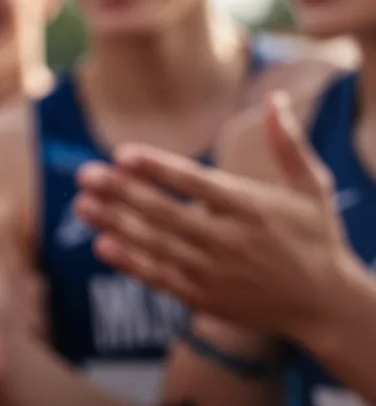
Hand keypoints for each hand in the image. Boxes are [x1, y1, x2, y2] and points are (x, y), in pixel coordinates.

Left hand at [73, 91, 358, 340]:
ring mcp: (214, 273)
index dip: (158, 169)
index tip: (122, 153)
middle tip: (84, 174)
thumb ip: (288, 145)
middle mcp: (230, 241)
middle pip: (167, 215)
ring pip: (156, 246)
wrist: (325, 307)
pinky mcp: (204, 297)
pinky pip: (161, 278)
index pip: (197, 184)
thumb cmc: (314, 237)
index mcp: (251, 208)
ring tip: (81, 204)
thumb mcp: (312, 188)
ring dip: (115, 225)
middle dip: (122, 194)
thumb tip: (274, 98)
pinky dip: (131, 264)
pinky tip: (102, 245)